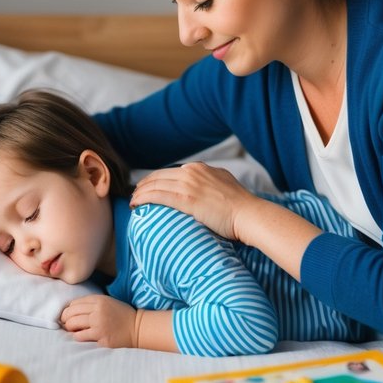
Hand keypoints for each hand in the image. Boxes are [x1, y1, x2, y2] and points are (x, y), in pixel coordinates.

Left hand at [60, 295, 137, 347]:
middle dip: (65, 320)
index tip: (68, 316)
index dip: (68, 311)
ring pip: (72, 325)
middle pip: (70, 313)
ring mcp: (99, 325)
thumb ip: (91, 304)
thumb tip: (70, 311)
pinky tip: (83, 336)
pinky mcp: (101, 337)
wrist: (137, 328)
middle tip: (67, 325)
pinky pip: (81, 337)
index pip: (73, 304)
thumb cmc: (121, 315)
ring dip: (70, 329)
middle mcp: (97, 311)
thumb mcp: (107, 302)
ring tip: (74, 331)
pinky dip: (78, 337)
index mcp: (99, 300)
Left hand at [130, 162, 255, 240]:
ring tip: (133, 202)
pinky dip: (144, 199)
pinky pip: (158, 196)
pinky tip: (136, 204)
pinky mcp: (187, 198)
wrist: (249, 214)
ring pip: (155, 185)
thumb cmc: (240, 207)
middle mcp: (193, 172)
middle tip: (135, 195)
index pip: (171, 171)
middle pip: (159, 176)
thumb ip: (210, 183)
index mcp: (200, 168)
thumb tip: (203, 189)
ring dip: (140, 193)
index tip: (148, 188)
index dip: (156, 179)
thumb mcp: (224, 185)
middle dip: (144, 185)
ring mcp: (189, 184)